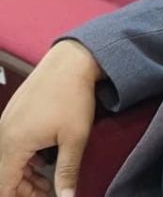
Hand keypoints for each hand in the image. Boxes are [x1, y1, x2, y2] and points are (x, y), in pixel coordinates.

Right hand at [0, 41, 102, 196]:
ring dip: (23, 175)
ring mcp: (6, 123)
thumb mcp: (75, 138)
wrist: (72, 61)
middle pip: (3, 175)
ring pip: (6, 160)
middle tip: (47, 191)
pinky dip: (23, 158)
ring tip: (46, 181)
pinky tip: (41, 161)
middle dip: (22, 189)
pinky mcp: (13, 115)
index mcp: (13, 144)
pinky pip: (10, 145)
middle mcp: (3, 134)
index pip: (3, 186)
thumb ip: (67, 172)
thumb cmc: (73, 97)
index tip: (40, 196)